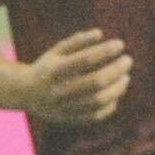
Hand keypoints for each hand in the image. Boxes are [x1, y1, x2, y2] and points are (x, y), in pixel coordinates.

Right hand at [15, 29, 131, 127]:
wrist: (25, 94)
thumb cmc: (48, 67)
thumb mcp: (57, 50)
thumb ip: (77, 41)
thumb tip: (100, 34)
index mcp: (54, 70)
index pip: (85, 59)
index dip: (105, 51)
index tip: (120, 44)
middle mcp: (58, 90)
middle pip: (95, 82)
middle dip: (116, 70)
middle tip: (128, 60)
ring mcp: (63, 107)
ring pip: (98, 101)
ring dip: (117, 89)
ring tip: (126, 77)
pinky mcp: (69, 120)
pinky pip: (95, 116)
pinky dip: (110, 105)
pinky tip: (115, 94)